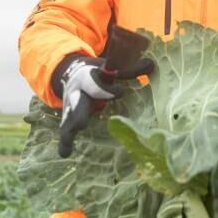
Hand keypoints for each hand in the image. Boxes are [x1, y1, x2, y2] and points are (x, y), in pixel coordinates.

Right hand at [54, 27, 154, 156]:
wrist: (71, 75)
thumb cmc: (97, 75)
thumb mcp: (109, 69)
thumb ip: (129, 69)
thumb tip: (152, 64)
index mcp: (87, 79)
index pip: (96, 84)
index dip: (107, 90)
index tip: (121, 93)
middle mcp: (76, 93)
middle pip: (77, 102)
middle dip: (79, 112)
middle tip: (81, 124)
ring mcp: (70, 108)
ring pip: (68, 118)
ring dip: (69, 129)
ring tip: (67, 142)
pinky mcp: (68, 120)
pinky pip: (65, 130)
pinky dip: (65, 142)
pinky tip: (65, 153)